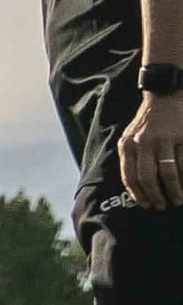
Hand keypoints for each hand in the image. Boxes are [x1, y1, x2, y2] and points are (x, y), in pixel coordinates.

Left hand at [123, 89, 182, 209]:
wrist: (165, 97)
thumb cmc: (147, 124)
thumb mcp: (131, 137)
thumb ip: (130, 159)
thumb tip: (135, 189)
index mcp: (127, 144)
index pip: (129, 175)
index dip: (138, 194)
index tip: (146, 205)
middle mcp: (143, 142)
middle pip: (148, 177)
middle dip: (156, 196)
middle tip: (162, 206)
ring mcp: (163, 139)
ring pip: (168, 173)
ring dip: (173, 191)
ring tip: (177, 200)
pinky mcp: (181, 137)